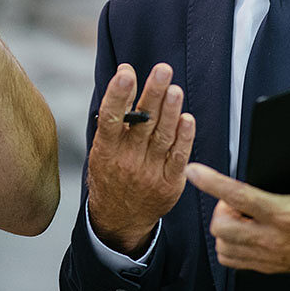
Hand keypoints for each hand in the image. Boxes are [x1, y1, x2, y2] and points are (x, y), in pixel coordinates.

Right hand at [86, 63, 195, 256]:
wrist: (120, 219)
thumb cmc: (110, 173)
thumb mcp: (102, 148)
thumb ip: (115, 114)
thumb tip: (126, 72)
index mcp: (106, 150)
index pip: (111, 118)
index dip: (118, 95)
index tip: (126, 73)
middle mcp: (127, 160)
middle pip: (142, 123)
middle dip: (153, 94)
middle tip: (163, 71)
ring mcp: (149, 173)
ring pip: (162, 137)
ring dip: (171, 112)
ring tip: (176, 90)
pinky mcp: (169, 183)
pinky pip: (179, 156)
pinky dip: (184, 137)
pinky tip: (187, 119)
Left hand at [185, 117, 289, 276]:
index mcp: (286, 214)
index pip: (239, 196)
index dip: (212, 182)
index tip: (195, 171)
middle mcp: (273, 238)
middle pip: (221, 226)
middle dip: (220, 209)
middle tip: (234, 200)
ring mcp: (269, 257)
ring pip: (222, 245)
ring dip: (223, 229)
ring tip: (240, 216)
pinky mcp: (268, 268)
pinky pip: (232, 261)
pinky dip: (229, 247)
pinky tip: (242, 232)